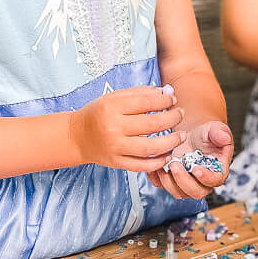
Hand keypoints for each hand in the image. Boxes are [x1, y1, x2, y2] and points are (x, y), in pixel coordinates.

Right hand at [70, 86, 184, 171]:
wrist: (76, 137)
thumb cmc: (97, 114)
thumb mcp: (114, 98)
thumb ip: (140, 93)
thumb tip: (167, 92)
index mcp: (112, 107)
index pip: (146, 103)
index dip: (165, 101)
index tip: (173, 100)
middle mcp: (113, 128)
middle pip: (152, 125)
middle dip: (172, 119)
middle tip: (180, 114)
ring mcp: (115, 148)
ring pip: (150, 148)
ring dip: (171, 142)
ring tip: (181, 136)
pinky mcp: (116, 163)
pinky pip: (142, 165)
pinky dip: (158, 162)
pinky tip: (167, 155)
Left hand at [150, 118, 233, 200]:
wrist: (192, 135)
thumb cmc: (206, 135)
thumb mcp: (215, 129)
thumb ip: (220, 133)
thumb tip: (224, 137)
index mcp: (218, 170)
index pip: (215, 180)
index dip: (206, 177)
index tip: (196, 169)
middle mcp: (203, 182)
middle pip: (196, 192)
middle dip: (183, 180)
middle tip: (174, 164)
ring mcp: (187, 184)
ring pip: (178, 193)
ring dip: (168, 181)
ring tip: (164, 163)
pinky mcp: (173, 182)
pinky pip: (163, 187)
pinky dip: (157, 179)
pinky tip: (155, 166)